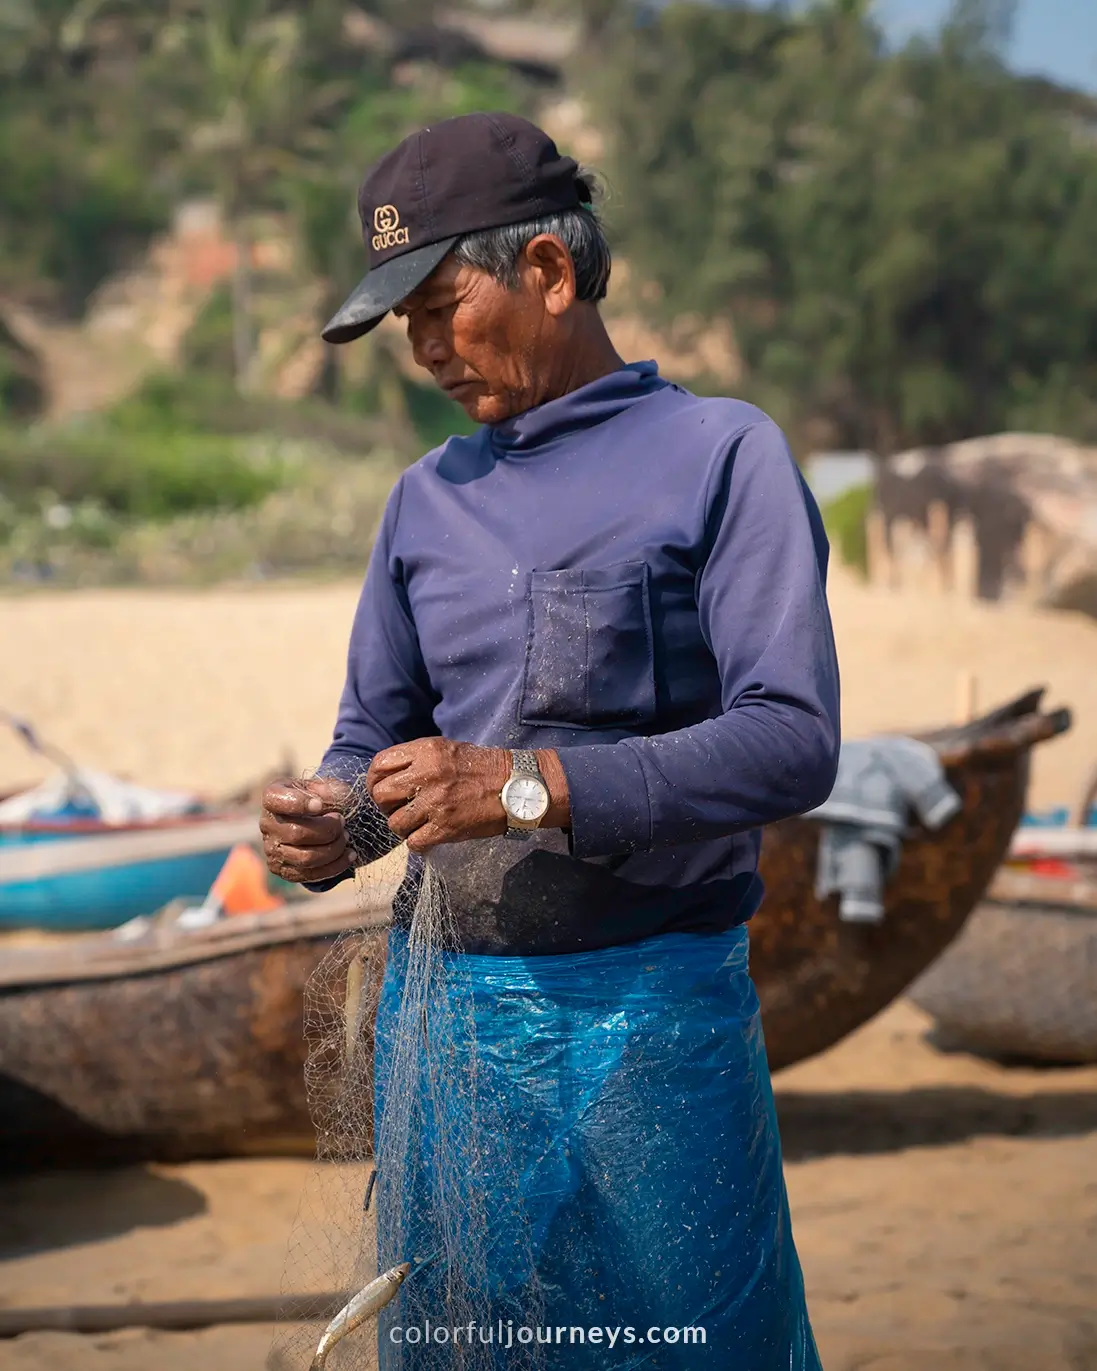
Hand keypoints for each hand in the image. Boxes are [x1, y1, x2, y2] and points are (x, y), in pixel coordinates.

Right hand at [259, 775, 354, 883]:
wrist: (316, 819)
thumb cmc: (320, 798)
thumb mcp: (326, 786)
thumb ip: (331, 790)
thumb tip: (331, 803)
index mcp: (273, 797)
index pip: (276, 800)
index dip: (298, 803)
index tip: (319, 804)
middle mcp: (267, 824)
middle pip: (297, 833)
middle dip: (328, 830)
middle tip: (343, 822)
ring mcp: (273, 850)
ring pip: (305, 858)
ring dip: (333, 849)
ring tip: (346, 837)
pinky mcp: (284, 870)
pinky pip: (310, 875)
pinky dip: (335, 866)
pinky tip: (349, 855)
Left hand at [367, 739, 509, 853]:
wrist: (516, 787)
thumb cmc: (481, 767)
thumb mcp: (446, 749)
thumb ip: (417, 759)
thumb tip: (387, 775)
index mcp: (425, 751)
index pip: (380, 765)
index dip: (375, 780)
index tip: (382, 789)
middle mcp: (427, 775)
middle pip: (381, 795)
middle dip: (386, 806)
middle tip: (400, 809)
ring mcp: (436, 803)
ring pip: (394, 823)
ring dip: (402, 827)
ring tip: (416, 824)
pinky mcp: (446, 827)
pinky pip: (414, 843)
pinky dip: (418, 843)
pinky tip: (429, 836)